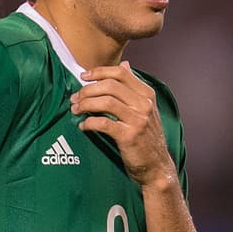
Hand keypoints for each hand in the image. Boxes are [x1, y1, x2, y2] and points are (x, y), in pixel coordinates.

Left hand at [71, 61, 174, 188]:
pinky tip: (83, 126)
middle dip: (88, 89)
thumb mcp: (145, 109)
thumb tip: (125, 64)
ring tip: (76, 109)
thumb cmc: (147, 138)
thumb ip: (133, 88)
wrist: (156, 166)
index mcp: (147, 95)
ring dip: (86, 104)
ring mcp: (138, 120)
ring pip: (106, 102)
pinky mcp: (129, 136)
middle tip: (75, 97)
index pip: (121, 73)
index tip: (84, 76)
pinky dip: (89, 122)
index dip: (99, 72)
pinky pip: (103, 123)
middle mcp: (144, 105)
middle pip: (110, 85)